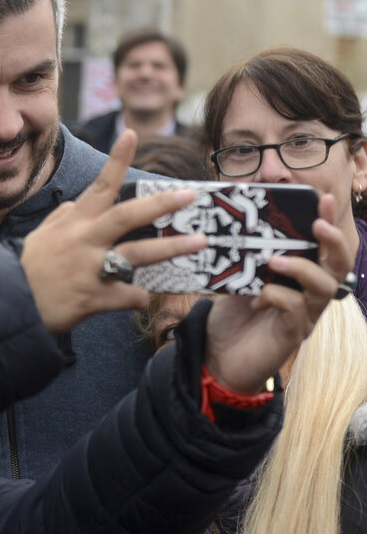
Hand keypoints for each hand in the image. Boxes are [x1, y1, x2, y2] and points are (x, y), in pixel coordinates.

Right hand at [21, 130, 206, 333]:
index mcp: (74, 223)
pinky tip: (140, 299)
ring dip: (171, 247)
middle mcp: (85, 240)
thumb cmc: (27, 270)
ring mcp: (91, 268)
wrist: (10, 305)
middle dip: (161, 204)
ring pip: (138, 253)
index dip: (116, 159)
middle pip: (128, 215)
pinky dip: (138, 297)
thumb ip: (60, 220)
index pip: (99, 185)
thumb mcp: (40, 237)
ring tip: (199, 242)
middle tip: (189, 195)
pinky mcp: (94, 297)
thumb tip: (72, 205)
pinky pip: (128, 296)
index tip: (132, 134)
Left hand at [204, 194, 351, 393]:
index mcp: (299, 279)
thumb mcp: (237, 279)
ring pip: (324, 288)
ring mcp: (304, 316)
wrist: (216, 356)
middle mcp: (308, 296)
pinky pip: (297, 310)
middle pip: (339, 267)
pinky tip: (257, 297)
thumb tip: (240, 226)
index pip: (323, 248)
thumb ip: (246, 259)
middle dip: (333, 242)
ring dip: (301, 269)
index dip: (326, 223)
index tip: (320, 197)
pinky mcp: (292, 335)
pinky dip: (277, 296)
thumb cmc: (230, 317)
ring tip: (274, 261)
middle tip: (317, 225)